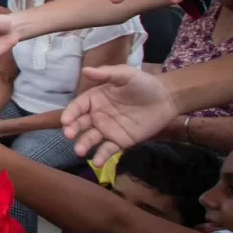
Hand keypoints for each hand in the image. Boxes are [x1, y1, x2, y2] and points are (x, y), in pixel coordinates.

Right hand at [60, 65, 181, 166]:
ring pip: (91, 138)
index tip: (65, 121)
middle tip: (69, 135)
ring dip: (83, 145)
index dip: (70, 113)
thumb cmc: (144, 84)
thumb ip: (106, 74)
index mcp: (95, 99)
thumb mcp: (126, 75)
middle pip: (80, 124)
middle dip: (72, 130)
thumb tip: (85, 70)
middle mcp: (97, 115)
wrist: (167, 99)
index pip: (78, 107)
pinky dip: (102, 156)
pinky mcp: (120, 141)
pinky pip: (108, 149)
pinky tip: (97, 162)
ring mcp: (108, 130)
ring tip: (80, 151)